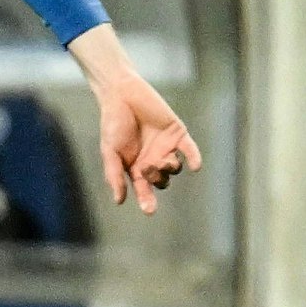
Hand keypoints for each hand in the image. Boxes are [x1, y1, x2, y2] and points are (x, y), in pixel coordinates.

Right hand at [69, 25, 201, 213]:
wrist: (122, 95)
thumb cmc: (112, 123)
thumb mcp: (110, 151)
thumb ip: (114, 175)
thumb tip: (119, 201)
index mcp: (135, 167)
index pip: (143, 189)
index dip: (147, 201)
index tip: (149, 211)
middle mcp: (152, 160)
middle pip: (161, 180)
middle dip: (156, 178)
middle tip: (147, 167)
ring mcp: (166, 148)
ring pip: (175, 168)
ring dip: (170, 168)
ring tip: (161, 159)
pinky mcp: (178, 135)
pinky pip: (190, 151)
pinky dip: (194, 159)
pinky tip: (195, 166)